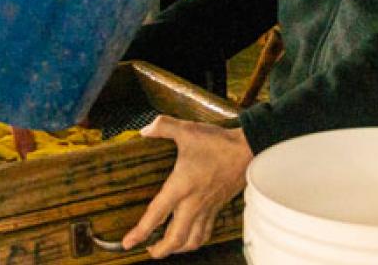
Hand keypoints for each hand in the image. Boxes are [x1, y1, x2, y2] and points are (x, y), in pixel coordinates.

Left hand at [119, 116, 250, 257]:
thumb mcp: (187, 130)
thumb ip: (163, 126)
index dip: (140, 232)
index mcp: (181, 186)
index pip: (156, 215)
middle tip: (148, 251)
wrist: (248, 150)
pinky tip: (190, 239)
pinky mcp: (218, 207)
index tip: (128, 243)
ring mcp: (207, 208)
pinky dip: (196, 240)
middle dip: (160, 250)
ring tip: (167, 249)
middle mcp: (193, 202)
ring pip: (192, 240)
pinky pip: (206, 232)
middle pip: (176, 238)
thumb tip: (145, 129)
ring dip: (178, 249)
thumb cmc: (219, 143)